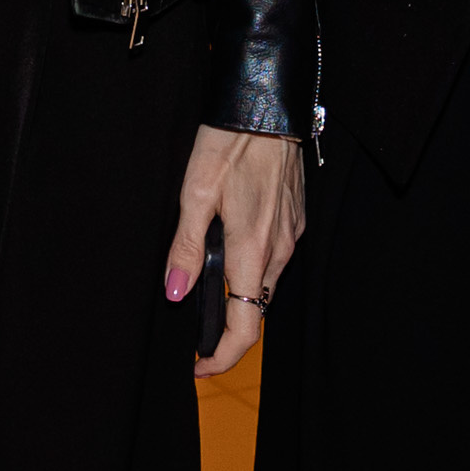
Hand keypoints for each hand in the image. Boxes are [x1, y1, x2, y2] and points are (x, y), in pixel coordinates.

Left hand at [166, 125, 305, 379]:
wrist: (267, 104)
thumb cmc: (229, 143)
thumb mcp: (194, 194)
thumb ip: (185, 249)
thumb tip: (174, 293)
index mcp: (253, 250)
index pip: (246, 326)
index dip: (222, 356)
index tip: (199, 365)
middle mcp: (279, 249)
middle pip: (256, 308)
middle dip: (226, 323)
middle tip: (193, 323)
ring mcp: (291, 234)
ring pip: (264, 282)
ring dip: (238, 290)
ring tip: (205, 275)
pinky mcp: (295, 219)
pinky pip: (273, 255)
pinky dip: (251, 262)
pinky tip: (229, 239)